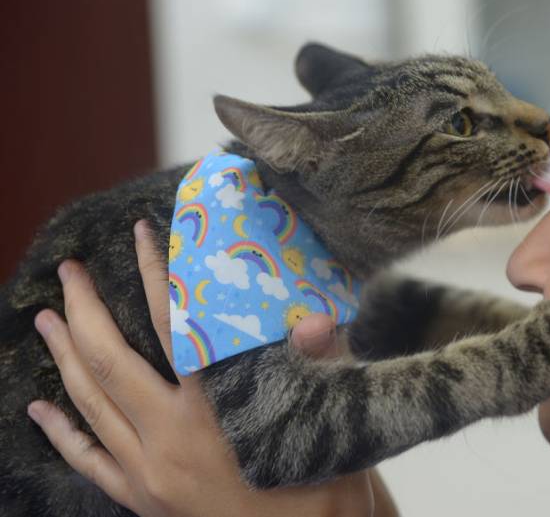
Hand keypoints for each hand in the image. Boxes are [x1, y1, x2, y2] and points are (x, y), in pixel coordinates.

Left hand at [27, 221, 382, 516]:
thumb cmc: (325, 493)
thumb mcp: (333, 428)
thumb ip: (323, 370)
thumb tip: (317, 320)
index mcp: (216, 414)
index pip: (176, 329)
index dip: (155, 277)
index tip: (141, 235)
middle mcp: (171, 441)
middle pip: (111, 363)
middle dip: (84, 312)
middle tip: (69, 272)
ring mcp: (149, 474)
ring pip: (91, 406)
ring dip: (65, 358)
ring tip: (47, 319)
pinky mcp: (143, 501)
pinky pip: (89, 462)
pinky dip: (61, 433)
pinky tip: (41, 411)